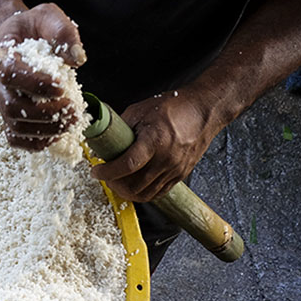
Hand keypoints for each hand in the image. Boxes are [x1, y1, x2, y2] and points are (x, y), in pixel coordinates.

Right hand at [0, 3, 86, 149]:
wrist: (17, 38)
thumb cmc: (31, 28)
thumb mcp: (47, 16)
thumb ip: (62, 31)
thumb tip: (76, 59)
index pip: (9, 73)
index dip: (35, 83)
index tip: (61, 86)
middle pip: (11, 106)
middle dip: (45, 113)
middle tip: (73, 110)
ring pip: (15, 127)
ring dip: (45, 130)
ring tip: (71, 122)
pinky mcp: (7, 116)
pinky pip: (16, 138)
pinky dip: (36, 141)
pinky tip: (57, 134)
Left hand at [92, 90, 219, 201]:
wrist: (204, 110)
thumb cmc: (174, 107)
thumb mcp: (141, 111)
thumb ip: (121, 128)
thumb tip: (103, 142)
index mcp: (155, 141)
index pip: (127, 165)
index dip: (107, 172)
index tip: (96, 171)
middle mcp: (166, 159)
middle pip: (134, 186)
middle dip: (114, 185)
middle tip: (105, 177)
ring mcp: (175, 169)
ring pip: (145, 194)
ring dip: (126, 191)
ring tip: (117, 182)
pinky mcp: (180, 175)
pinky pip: (157, 193)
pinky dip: (142, 193)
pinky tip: (133, 184)